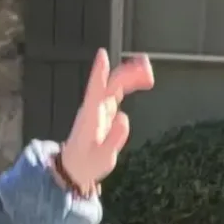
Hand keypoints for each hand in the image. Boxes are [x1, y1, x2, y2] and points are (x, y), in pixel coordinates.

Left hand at [59, 50, 154, 195]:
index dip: (99, 73)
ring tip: (149, 74)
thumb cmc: (86, 164)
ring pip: (115, 85)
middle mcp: (94, 108)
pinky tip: (142, 80)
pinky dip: (130, 83)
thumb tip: (124, 117)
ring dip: (131, 75)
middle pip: (110, 84)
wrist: (75, 168)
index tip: (102, 54)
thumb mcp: (102, 159)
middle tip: (147, 70)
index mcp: (91, 117)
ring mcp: (99, 108)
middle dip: (127, 73)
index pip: (95, 91)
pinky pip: (117, 91)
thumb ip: (113, 140)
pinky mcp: (105, 111)